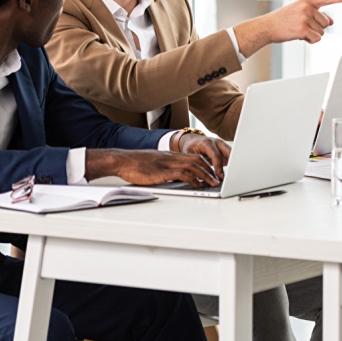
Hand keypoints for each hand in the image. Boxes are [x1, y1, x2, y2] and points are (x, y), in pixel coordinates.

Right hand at [85, 149, 221, 187]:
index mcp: (170, 155)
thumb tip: (174, 176)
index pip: (194, 156)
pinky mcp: (163, 172)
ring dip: (206, 175)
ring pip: (194, 167)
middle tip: (218, 178)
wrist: (123, 160)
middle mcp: (172, 158)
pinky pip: (183, 174)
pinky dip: (193, 179)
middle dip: (210, 169)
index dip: (206, 163)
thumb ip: (165, 168)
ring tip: (213, 183)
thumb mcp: (154, 163)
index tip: (213, 171)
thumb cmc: (135, 164)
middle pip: (198, 160)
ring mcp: (168, 164)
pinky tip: (198, 185)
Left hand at [173, 133, 231, 181]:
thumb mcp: (188, 155)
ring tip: (230, 177)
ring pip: (232, 154)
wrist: (193, 140)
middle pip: (229, 152)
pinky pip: (231, 157)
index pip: (216, 156)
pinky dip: (231, 165)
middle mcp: (217, 142)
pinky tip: (229, 173)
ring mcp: (222, 145)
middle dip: (231, 165)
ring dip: (232, 165)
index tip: (220, 177)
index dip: (219, 167)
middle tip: (229, 177)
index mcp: (207, 143)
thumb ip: (193, 165)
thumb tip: (196, 178)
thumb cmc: (190, 147)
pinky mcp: (225, 150)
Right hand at [264, 0, 341, 44]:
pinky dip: (310, 40)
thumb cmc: (283, 20)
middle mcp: (307, 7)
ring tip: (298, 30)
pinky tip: (299, 36)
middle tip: (301, 26)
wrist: (266, 27)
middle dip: (317, 27)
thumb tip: (331, 21)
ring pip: (322, 31)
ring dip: (313, 34)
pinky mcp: (303, 29)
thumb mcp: (299, 12)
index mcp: (307, 0)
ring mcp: (305, 17)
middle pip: (326, 22)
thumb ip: (316, 14)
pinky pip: (316, 38)